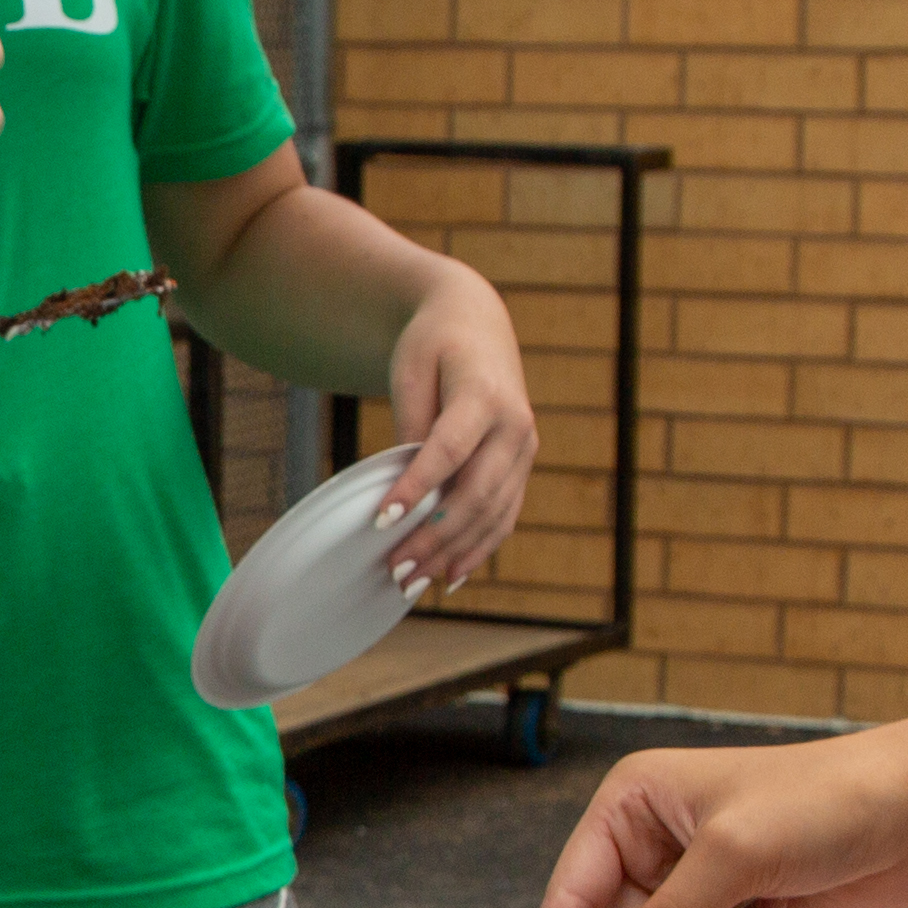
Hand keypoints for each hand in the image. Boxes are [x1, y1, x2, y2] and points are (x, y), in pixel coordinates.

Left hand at [372, 277, 537, 590]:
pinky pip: (504, 515)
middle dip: (434, 536)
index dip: (418, 488)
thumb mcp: (411, 370)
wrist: (475, 324)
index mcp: (485, 394)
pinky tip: (450, 576)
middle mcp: (515, 426)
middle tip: (395, 569)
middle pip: (475, 492)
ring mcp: (524, 449)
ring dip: (453, 553)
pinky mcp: (522, 466)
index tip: (382, 521)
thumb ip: (411, 424)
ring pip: (493, 513)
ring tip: (413, 583)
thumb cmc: (433, 344)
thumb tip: (407, 487)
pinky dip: (479, 549)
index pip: (449, 450)